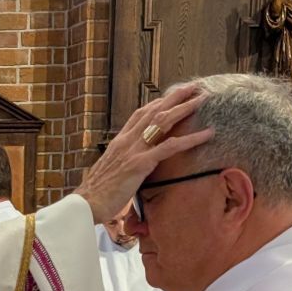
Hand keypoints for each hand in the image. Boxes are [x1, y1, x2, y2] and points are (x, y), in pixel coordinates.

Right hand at [77, 84, 213, 225]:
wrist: (85, 204)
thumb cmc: (96, 194)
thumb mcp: (111, 172)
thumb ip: (123, 164)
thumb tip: (132, 167)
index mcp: (119, 142)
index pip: (140, 114)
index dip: (158, 103)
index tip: (173, 96)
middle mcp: (126, 140)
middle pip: (154, 111)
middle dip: (175, 97)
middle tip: (193, 87)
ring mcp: (133, 150)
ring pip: (162, 122)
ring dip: (184, 108)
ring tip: (202, 100)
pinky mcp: (139, 164)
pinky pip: (169, 147)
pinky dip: (190, 139)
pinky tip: (207, 134)